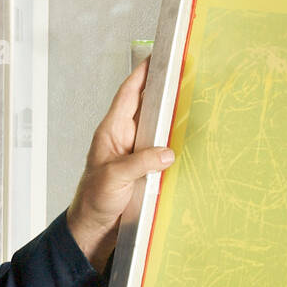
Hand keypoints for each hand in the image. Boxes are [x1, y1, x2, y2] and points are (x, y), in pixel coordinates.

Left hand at [66, 58, 173, 270]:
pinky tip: (188, 140)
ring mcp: (135, 154)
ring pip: (157, 128)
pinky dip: (174, 144)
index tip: (157, 57)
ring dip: (172, 117)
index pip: (128, 95)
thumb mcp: (115, 178)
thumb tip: (168, 152)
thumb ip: (141, 162)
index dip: (142, 74)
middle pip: (146, 107)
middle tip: (185, 74)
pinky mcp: (144, 170)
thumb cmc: (93, 201)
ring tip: (193, 101)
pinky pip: (161, 151)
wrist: (93, 229)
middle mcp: (124, 139)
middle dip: (163, 90)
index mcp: (111, 132)